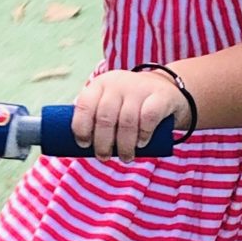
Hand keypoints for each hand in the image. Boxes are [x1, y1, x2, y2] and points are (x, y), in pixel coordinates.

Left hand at [70, 67, 186, 158]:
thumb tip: (73, 146)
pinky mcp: (161, 96)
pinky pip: (148, 117)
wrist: (168, 90)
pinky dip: (143, 134)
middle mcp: (118, 83)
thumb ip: (95, 118)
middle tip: (104, 157)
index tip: (83, 145)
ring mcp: (140, 88)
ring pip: (126, 121)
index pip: (84, 104)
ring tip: (125, 157)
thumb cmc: (131, 105)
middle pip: (105, 117)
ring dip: (124, 145)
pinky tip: (141, 144)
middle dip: (102, 143)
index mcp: (100, 84)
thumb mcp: (110, 104)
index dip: (81, 128)